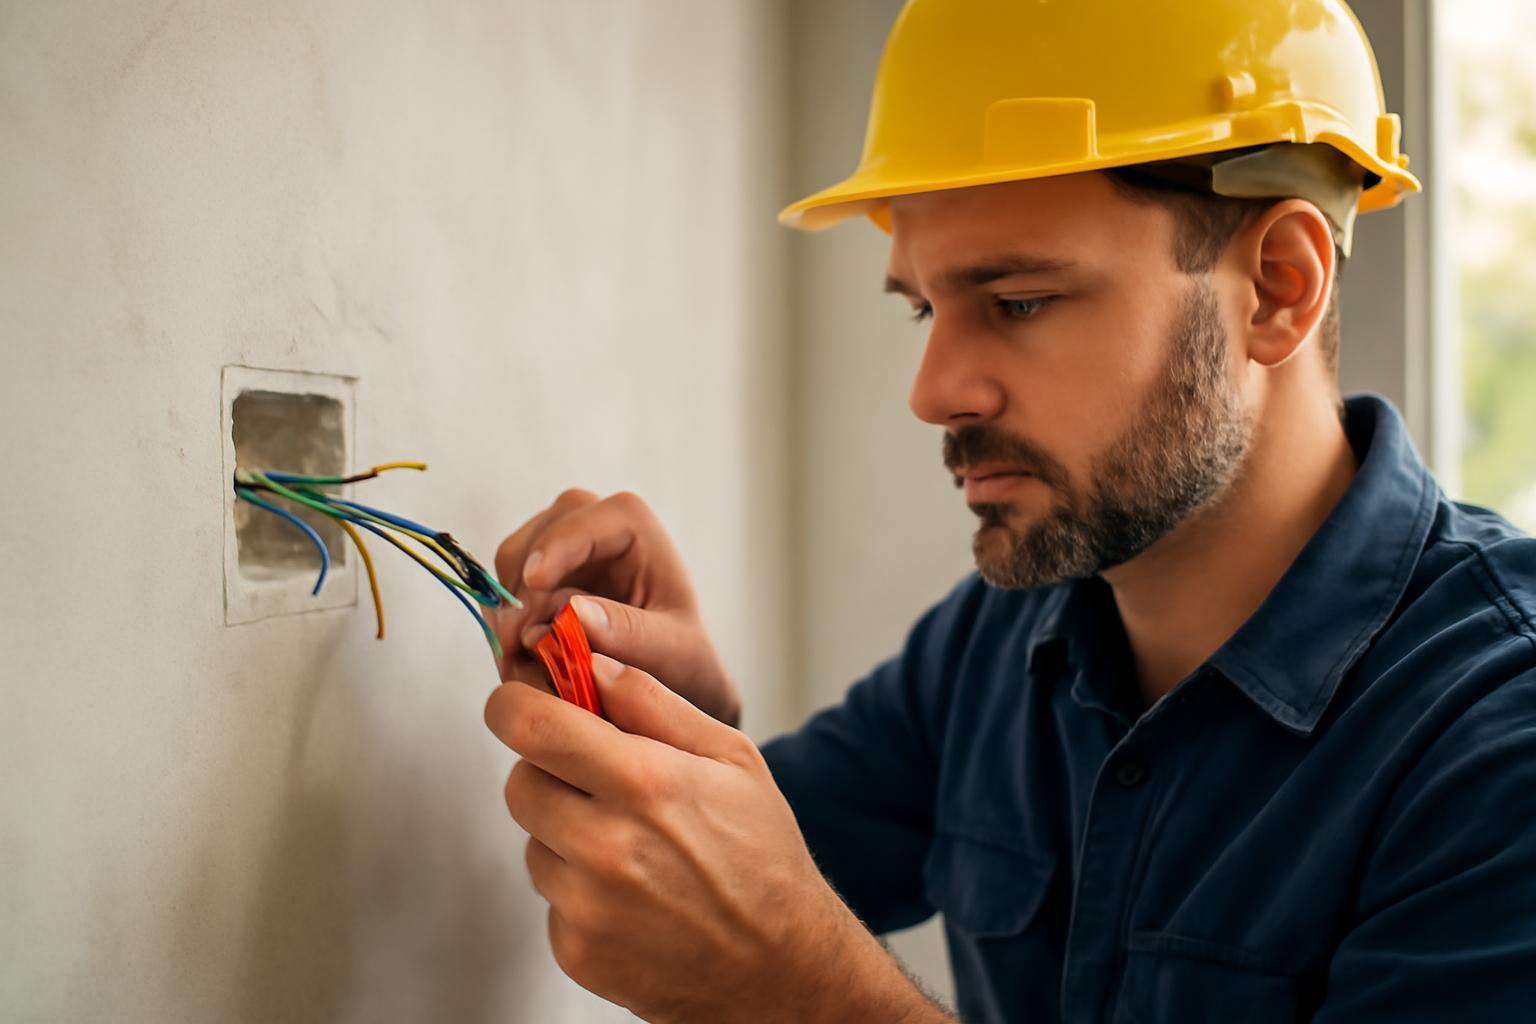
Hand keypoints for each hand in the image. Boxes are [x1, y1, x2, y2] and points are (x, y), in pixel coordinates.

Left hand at [484, 656, 945, 1023]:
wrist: (779, 968)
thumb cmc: (763, 858)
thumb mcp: (734, 759)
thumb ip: (657, 704)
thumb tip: (597, 666)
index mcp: (644, 784)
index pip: (531, 727)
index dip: (513, 706)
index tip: (519, 705)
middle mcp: (607, 845)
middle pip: (520, 783)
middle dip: (548, 772)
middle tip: (598, 783)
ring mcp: (587, 905)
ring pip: (533, 841)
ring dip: (564, 834)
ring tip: (630, 846)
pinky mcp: (576, 951)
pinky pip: (549, 898)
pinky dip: (577, 889)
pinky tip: (629, 893)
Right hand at [487, 489, 740, 725]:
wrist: (669, 672)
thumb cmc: (680, 652)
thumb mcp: (670, 648)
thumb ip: (628, 631)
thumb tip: (572, 611)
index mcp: (630, 522)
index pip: (578, 521)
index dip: (553, 549)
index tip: (535, 584)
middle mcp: (588, 520)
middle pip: (533, 541)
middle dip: (524, 595)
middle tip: (519, 647)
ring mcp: (557, 543)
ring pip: (511, 566)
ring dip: (511, 614)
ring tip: (527, 660)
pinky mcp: (538, 572)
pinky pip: (504, 589)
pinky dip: (508, 622)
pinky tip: (525, 655)